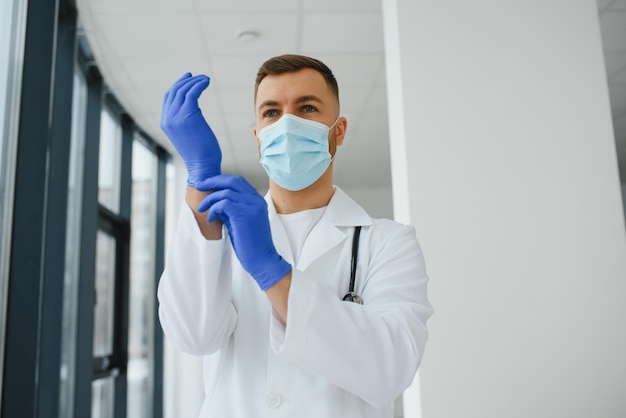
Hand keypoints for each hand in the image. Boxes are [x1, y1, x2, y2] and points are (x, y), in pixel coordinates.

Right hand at [160, 73, 221, 186]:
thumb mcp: (189, 135)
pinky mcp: (188, 115)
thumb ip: (187, 121)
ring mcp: (176, 117)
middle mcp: (168, 118)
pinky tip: (206, 82)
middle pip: (174, 91)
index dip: (177, 86)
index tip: (189, 79)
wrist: (202, 166)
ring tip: (206, 79)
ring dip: (195, 81)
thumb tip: (196, 110)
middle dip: (186, 81)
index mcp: (166, 123)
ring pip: (183, 90)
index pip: (168, 98)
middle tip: (199, 77)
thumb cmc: (201, 154)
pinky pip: (192, 93)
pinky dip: (199, 84)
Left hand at [196, 175, 291, 290]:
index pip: (238, 181)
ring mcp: (251, 206)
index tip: (207, 185)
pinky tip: (211, 218)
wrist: (262, 259)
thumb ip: (231, 209)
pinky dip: (213, 209)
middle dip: (213, 181)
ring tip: (203, 209)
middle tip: (200, 186)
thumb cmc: (251, 244)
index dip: (221, 181)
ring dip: (210, 199)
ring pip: (225, 192)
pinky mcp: (244, 215)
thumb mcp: (240, 222)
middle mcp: (256, 200)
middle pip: (232, 181)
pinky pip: (223, 204)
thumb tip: (215, 202)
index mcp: (257, 201)